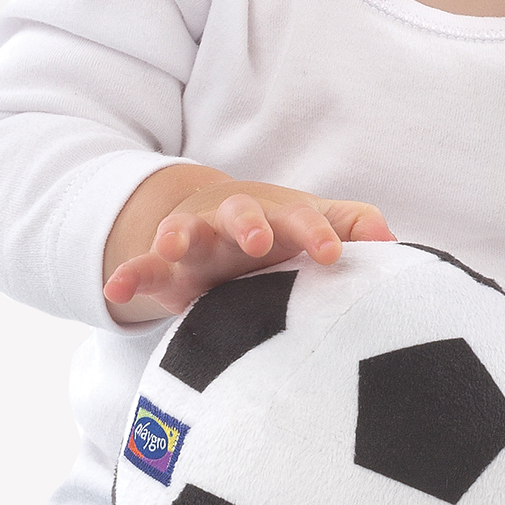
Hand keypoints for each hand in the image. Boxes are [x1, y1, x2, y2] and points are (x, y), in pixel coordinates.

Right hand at [103, 177, 394, 318]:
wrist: (218, 223)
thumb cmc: (280, 231)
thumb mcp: (311, 226)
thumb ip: (350, 227)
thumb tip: (391, 239)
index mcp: (276, 216)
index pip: (300, 219)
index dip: (315, 233)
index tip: (330, 254)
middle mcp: (234, 223)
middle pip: (239, 214)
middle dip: (247, 224)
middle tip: (258, 242)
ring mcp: (197, 241)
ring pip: (185, 231)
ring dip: (179, 234)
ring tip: (171, 246)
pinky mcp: (165, 266)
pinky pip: (143, 268)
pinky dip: (128, 275)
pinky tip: (114, 290)